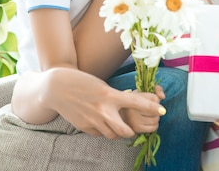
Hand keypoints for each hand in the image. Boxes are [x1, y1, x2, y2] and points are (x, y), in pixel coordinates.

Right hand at [43, 68, 164, 138]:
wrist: (56, 87)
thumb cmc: (81, 82)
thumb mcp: (101, 86)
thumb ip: (114, 98)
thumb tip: (125, 108)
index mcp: (109, 95)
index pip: (136, 103)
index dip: (151, 107)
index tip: (163, 110)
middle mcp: (103, 110)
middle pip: (126, 131)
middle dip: (132, 131)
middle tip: (132, 127)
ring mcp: (93, 121)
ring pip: (113, 135)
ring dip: (116, 131)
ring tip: (113, 122)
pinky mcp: (84, 127)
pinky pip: (99, 134)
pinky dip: (102, 130)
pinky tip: (98, 121)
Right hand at [120, 85, 165, 133]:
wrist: (122, 113)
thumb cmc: (136, 100)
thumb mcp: (145, 91)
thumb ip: (157, 89)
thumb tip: (162, 97)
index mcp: (133, 98)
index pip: (154, 98)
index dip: (155, 99)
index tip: (150, 101)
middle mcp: (131, 110)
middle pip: (156, 110)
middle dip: (156, 109)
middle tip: (148, 108)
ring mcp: (133, 121)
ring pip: (156, 119)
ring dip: (155, 117)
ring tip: (148, 114)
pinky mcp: (136, 129)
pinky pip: (154, 128)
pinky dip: (154, 125)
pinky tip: (148, 121)